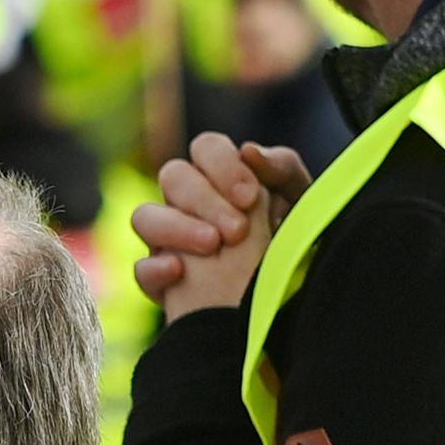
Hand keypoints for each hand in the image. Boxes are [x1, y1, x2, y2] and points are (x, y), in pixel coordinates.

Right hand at [131, 135, 295, 319]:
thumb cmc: (299, 240)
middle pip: (173, 176)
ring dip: (175, 228)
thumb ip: (282, 168)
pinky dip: (154, 268)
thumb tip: (248, 151)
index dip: (221, 165)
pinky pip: (141, 269)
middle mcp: (190, 203)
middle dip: (204, 200)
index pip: (205, 148)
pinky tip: (179, 274)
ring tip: (210, 247)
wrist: (295, 296)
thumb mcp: (303, 201)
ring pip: (145, 217)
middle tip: (237, 231)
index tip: (248, 198)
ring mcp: (170, 240)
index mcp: (222, 177)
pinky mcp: (162, 281)